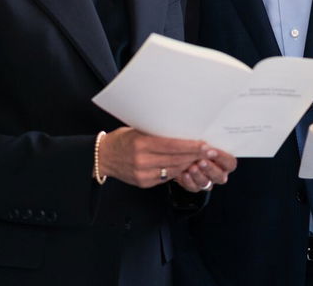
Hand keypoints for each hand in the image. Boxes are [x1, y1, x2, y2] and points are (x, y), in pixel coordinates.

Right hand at [99, 127, 220, 188]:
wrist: (103, 157)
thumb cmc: (121, 139)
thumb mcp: (137, 130)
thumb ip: (156, 132)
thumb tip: (180, 130)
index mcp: (141, 143)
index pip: (172, 145)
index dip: (191, 146)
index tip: (205, 145)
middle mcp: (142, 160)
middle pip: (176, 159)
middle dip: (195, 156)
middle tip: (209, 152)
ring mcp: (143, 174)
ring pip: (173, 169)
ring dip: (189, 164)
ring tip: (201, 158)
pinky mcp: (144, 183)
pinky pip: (166, 177)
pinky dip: (177, 171)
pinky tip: (186, 166)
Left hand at [174, 147, 236, 192]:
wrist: (177, 153)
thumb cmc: (194, 145)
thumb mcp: (199, 142)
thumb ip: (203, 145)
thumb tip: (203, 143)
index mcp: (224, 161)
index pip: (229, 162)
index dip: (222, 158)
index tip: (210, 151)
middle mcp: (218, 173)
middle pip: (220, 176)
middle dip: (210, 168)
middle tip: (201, 161)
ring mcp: (207, 181)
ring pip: (206, 183)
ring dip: (199, 175)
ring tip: (191, 167)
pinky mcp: (195, 186)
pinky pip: (194, 187)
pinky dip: (189, 181)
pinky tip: (184, 173)